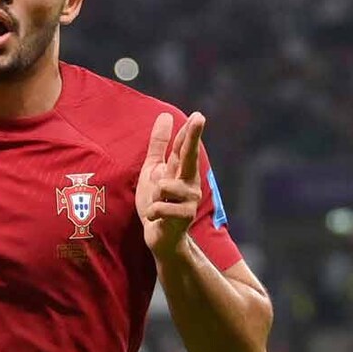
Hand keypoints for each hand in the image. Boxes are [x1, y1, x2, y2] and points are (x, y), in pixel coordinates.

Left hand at [135, 112, 205, 257]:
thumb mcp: (153, 171)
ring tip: (157, 205)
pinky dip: (152, 212)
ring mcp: (190, 199)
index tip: (198, 115)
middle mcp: (189, 182)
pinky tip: (156, 219)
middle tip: (200, 118)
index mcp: (181, 170)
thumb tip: (166, 115)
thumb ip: (159, 145)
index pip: (184, 147)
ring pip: (164, 186)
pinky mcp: (185, 216)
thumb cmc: (158, 202)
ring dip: (154, 196)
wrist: (160, 236)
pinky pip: (159, 207)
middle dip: (193, 138)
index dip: (190, 131)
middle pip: (189, 156)